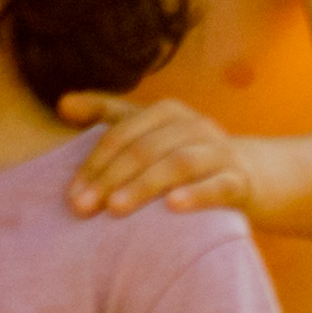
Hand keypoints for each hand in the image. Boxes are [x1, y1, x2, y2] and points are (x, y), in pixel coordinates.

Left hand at [55, 96, 257, 215]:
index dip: (94, 163)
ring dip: (144, 185)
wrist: (249, 175)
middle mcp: (194, 126)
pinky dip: (196, 194)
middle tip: (83, 208)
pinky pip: (219, 185)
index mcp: (168, 112)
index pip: (122, 134)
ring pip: (179, 164)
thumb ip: (107, 115)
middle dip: (110, 178)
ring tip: (116, 209)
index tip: (72, 195)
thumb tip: (62, 103)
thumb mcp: (149, 131)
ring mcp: (219, 151)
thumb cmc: (185, 153)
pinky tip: (173, 207)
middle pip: (145, 149)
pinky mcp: (239, 180)